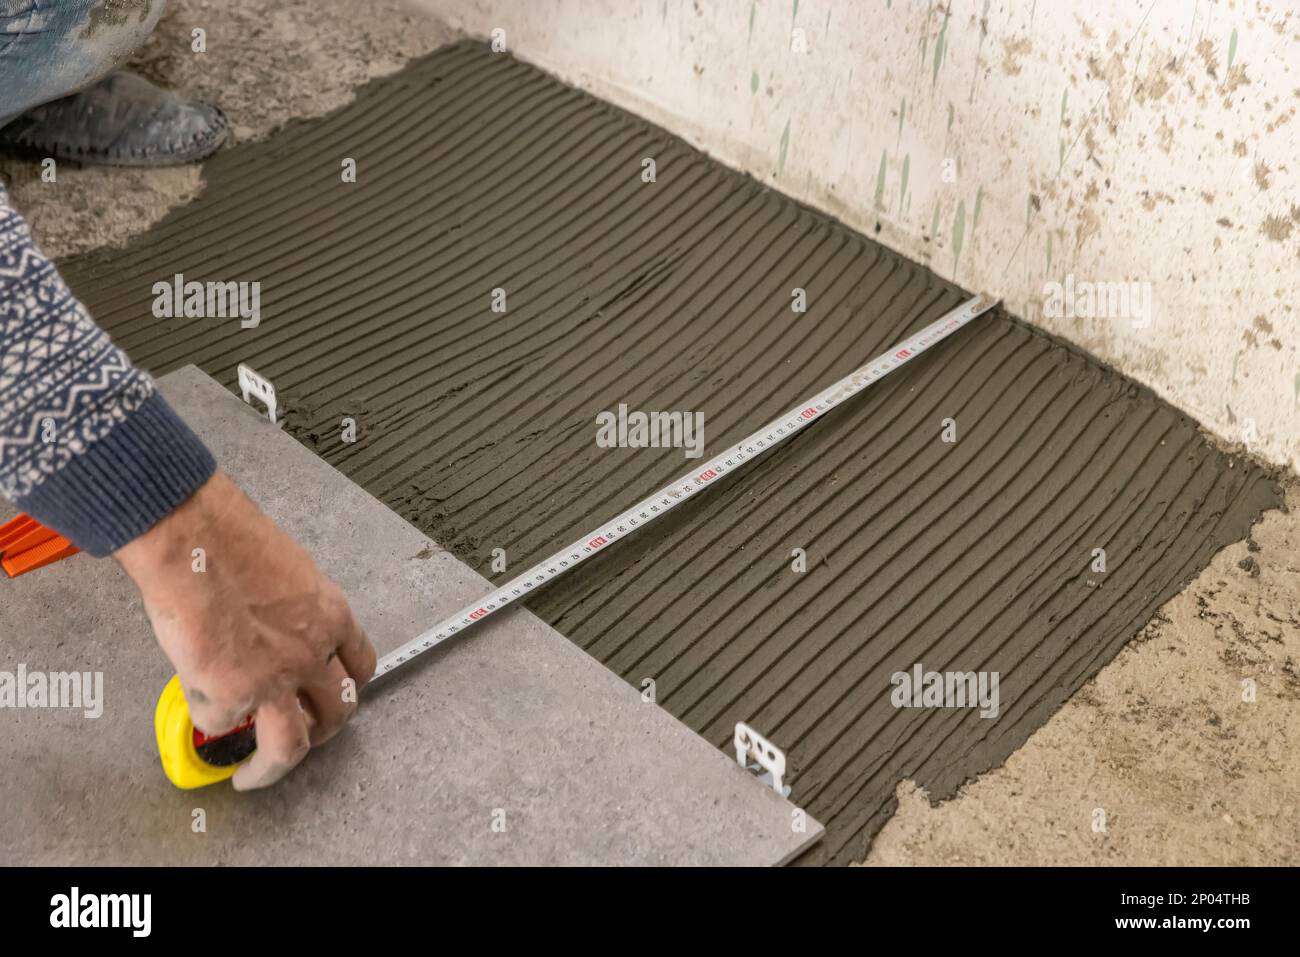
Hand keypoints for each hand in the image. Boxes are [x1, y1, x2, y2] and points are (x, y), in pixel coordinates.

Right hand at [115, 472, 375, 788]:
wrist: (193, 538)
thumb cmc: (228, 540)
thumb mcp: (289, 574)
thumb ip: (293, 613)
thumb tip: (278, 636)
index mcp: (331, 617)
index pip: (360, 666)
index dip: (347, 690)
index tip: (333, 700)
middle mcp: (313, 653)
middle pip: (337, 714)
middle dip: (319, 734)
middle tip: (299, 742)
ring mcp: (276, 679)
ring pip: (291, 746)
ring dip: (272, 769)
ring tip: (252, 776)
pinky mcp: (233, 694)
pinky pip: (221, 723)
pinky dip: (209, 718)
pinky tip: (198, 704)